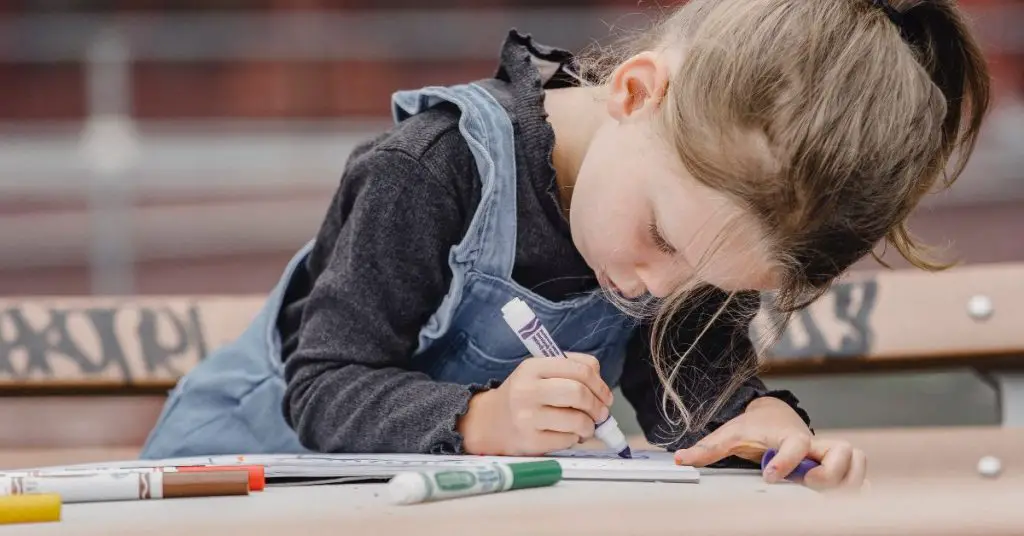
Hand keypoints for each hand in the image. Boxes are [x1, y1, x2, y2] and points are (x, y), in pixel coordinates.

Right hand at [457, 353, 613, 455]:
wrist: (488, 423)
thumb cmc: (523, 396)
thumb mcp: (538, 373)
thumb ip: (569, 370)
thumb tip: (602, 388)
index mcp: (533, 367)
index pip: (580, 369)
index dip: (600, 384)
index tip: (605, 396)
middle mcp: (527, 390)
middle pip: (579, 393)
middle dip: (598, 406)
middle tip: (600, 413)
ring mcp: (527, 417)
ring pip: (577, 420)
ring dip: (589, 426)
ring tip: (584, 426)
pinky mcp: (530, 441)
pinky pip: (567, 440)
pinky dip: (574, 439)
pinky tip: (567, 435)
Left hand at [673, 396, 866, 490]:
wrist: (773, 415)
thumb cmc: (753, 426)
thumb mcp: (729, 435)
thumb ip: (708, 449)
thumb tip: (680, 458)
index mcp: (787, 435)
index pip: (795, 444)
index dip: (787, 463)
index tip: (770, 476)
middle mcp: (813, 442)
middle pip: (842, 452)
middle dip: (829, 473)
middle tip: (807, 485)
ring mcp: (827, 452)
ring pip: (858, 459)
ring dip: (849, 479)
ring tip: (828, 495)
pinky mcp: (836, 463)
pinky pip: (860, 473)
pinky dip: (859, 486)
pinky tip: (846, 501)